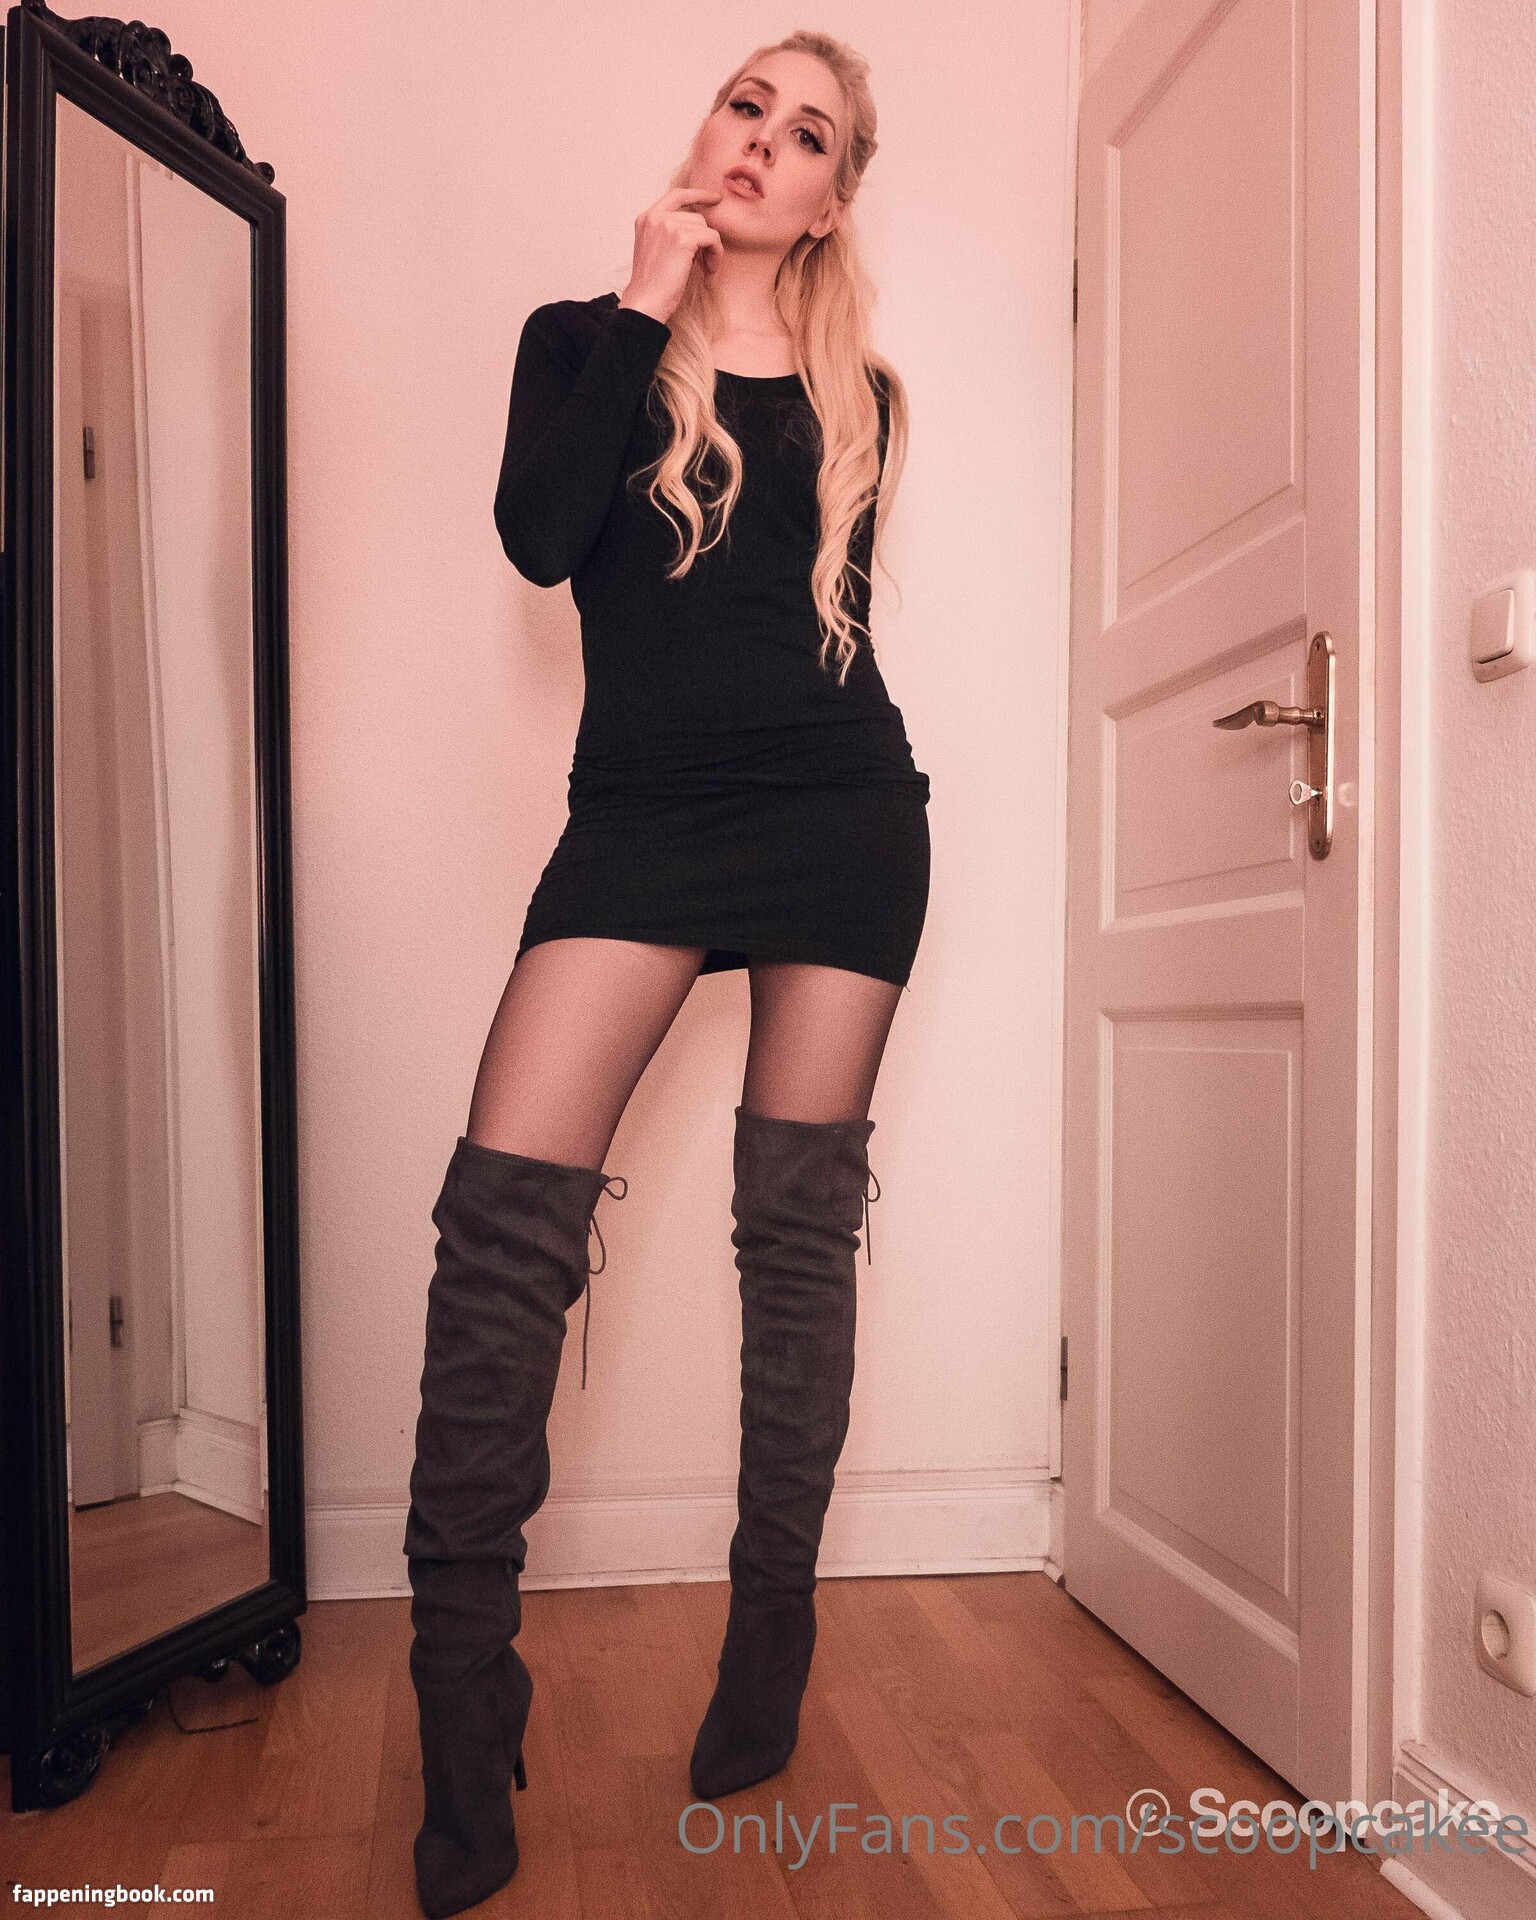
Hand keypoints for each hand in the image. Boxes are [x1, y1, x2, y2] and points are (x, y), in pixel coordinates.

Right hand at [618, 185, 723, 325]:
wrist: (645, 303)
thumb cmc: (653, 286)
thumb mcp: (656, 250)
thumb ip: (670, 232)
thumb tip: (700, 225)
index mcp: (646, 218)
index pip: (676, 195)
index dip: (698, 194)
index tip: (715, 199)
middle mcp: (655, 217)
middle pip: (697, 217)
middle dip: (706, 239)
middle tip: (706, 264)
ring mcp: (668, 225)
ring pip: (706, 228)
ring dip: (712, 251)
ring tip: (706, 271)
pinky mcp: (683, 239)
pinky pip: (713, 238)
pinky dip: (716, 256)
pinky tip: (709, 273)